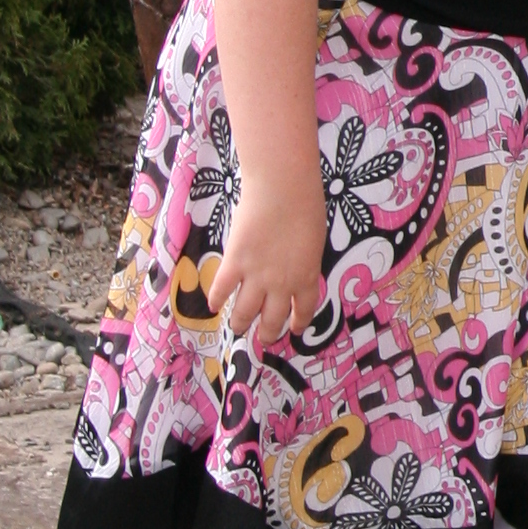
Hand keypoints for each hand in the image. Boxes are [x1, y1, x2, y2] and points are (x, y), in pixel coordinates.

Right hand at [208, 167, 328, 354]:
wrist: (282, 190)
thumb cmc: (305, 207)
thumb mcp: (314, 243)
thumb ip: (303, 262)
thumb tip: (294, 270)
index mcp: (306, 277)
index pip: (303, 310)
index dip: (297, 323)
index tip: (293, 330)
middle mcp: (281, 285)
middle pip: (272, 319)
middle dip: (266, 333)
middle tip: (263, 339)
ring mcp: (256, 276)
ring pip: (244, 312)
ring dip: (239, 323)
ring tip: (236, 328)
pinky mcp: (234, 263)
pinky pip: (221, 289)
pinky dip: (216, 299)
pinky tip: (213, 306)